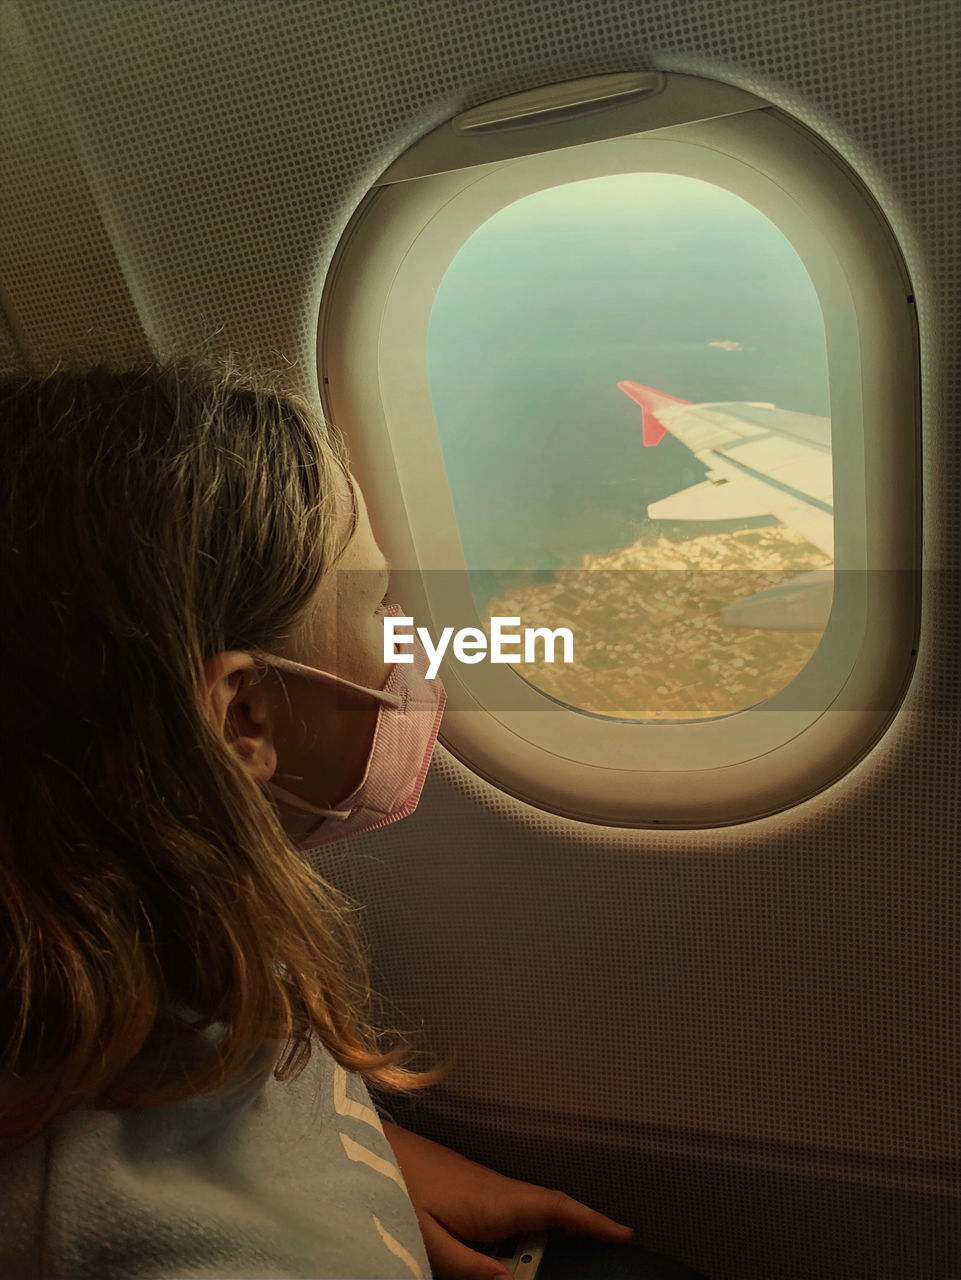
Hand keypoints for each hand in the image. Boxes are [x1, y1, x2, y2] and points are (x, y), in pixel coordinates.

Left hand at [380, 1120, 633, 1279]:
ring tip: (520, 1269)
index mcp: (493, 1202)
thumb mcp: (429, 1243)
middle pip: (544, 1214)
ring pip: (521, 1213)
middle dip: (568, 1236)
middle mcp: (494, 1186)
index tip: (623, 1231)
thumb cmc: (393, 1191)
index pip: (556, 1209)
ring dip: (531, 1239)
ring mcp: (480, 1180)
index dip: (592, 1221)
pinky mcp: (465, 1181)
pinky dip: (509, 1232)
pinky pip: (501, 1210)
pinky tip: (487, 1252)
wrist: (366, 1147)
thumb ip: (472, 1269)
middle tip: (581, 1260)